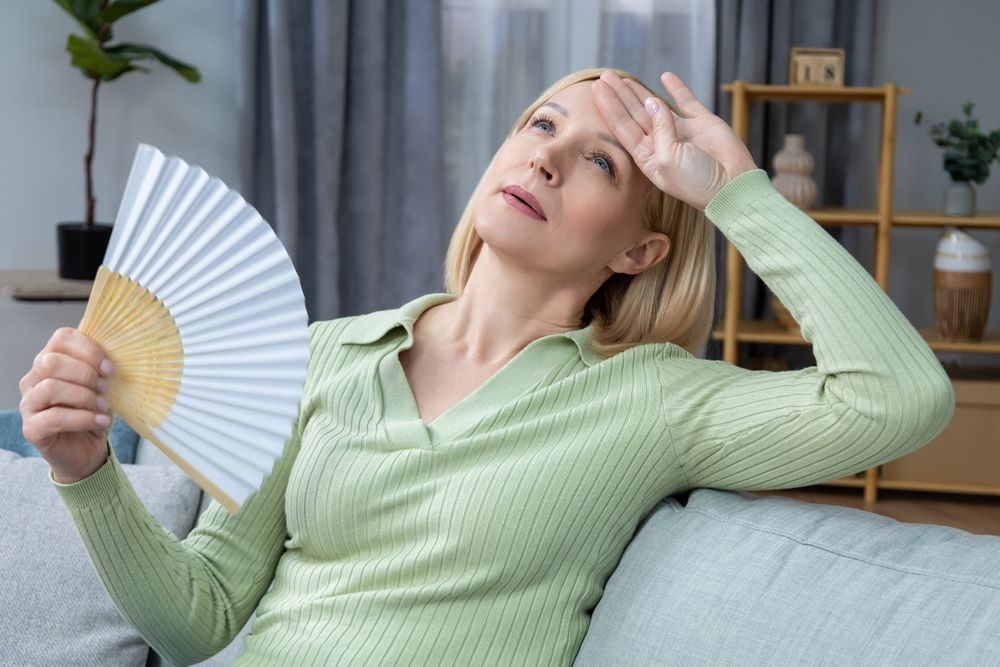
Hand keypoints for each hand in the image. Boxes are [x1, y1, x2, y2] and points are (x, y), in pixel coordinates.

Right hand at [19, 327, 113, 483]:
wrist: (88, 450)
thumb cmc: (95, 411)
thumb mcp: (104, 385)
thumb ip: (102, 366)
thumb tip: (116, 349)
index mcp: (51, 360)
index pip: (61, 338)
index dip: (88, 349)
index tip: (110, 368)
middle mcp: (34, 379)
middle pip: (50, 361)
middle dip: (84, 373)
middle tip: (105, 388)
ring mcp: (29, 404)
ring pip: (50, 387)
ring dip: (84, 397)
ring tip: (103, 407)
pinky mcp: (31, 428)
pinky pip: (53, 418)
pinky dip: (83, 418)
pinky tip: (101, 421)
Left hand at [592, 69, 757, 210]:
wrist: (732, 186)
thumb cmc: (696, 182)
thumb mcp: (668, 159)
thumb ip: (659, 129)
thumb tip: (653, 101)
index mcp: (648, 157)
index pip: (623, 127)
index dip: (610, 108)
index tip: (596, 90)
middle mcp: (661, 143)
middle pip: (635, 114)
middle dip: (620, 96)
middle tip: (605, 77)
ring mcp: (681, 132)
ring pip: (655, 106)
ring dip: (640, 92)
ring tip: (624, 78)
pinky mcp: (702, 123)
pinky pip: (686, 101)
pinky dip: (676, 89)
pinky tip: (665, 76)